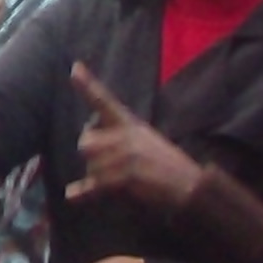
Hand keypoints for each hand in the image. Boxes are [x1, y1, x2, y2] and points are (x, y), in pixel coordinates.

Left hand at [66, 64, 202, 210]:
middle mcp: (125, 136)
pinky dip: (84, 193)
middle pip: (85, 143)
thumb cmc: (168, 164)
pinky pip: (94, 185)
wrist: (189, 184)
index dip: (88, 85)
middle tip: (108, 166)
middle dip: (91, 155)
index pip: (105, 101)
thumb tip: (86, 149)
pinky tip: (73, 195)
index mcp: (129, 123)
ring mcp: (124, 156)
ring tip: (119, 182)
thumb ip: (116, 141)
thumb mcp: (144, 141)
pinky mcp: (124, 176)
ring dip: (97, 177)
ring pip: (90, 166)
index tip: (74, 68)